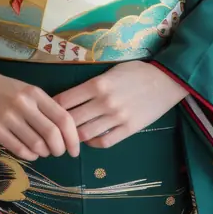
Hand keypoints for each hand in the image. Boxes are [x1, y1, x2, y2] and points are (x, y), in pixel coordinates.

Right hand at [0, 67, 79, 160]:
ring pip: (36, 145)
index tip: (75, 149)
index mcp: (35, 93)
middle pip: (52, 135)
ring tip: (42, 151)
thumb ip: (43, 107)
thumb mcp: (26, 90)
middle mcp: (24, 104)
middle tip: (58, 152)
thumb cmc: (3, 88)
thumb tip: (63, 131)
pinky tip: (29, 152)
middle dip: (60, 149)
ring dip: (44, 153)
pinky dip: (29, 155)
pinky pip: (19, 149)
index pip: (63, 118)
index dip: (73, 137)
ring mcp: (9, 117)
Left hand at [52, 60, 187, 148]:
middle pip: (72, 119)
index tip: (47, 110)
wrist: (165, 81)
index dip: (53, 106)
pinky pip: (104, 142)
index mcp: (98, 84)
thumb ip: (92, 83)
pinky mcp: (128, 130)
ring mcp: (116, 118)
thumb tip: (71, 97)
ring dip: (73, 136)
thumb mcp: (111, 70)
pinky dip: (92, 143)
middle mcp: (105, 102)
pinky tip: (88, 139)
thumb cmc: (136, 71)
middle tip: (52, 128)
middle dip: (59, 125)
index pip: (66, 99)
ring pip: (85, 134)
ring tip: (67, 136)